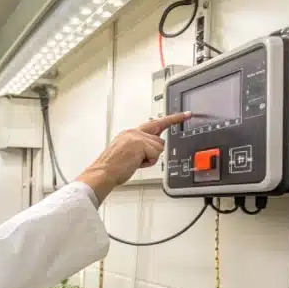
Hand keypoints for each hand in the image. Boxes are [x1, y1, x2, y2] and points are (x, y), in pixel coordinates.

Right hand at [77, 111, 191, 201]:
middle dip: (152, 153)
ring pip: (158, 147)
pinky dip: (148, 162)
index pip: (155, 123)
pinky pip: (155, 154)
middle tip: (136, 160)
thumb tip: (154, 150)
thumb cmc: (113, 167)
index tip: (186, 115)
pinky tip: (135, 163)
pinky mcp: (141, 144)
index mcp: (130, 133)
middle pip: (159, 141)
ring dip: (149, 159)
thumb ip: (141, 147)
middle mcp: (134, 132)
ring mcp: (137, 137)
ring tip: (133, 162)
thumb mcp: (127, 152)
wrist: (103, 172)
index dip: (172, 119)